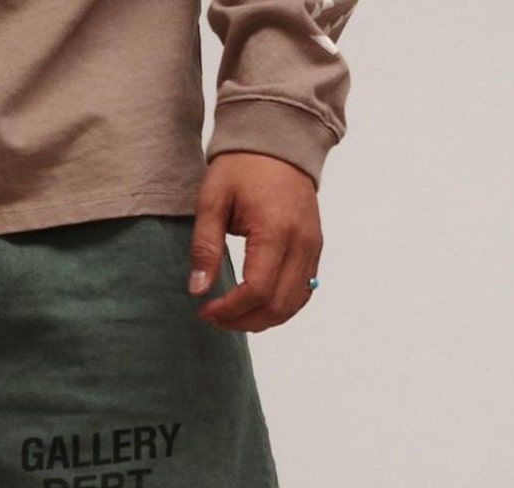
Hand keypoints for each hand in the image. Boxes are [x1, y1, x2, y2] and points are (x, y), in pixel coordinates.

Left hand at [188, 153, 322, 331]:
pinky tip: (254, 305)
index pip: (257, 291)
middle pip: (276, 306)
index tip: (205, 310)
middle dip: (242, 321)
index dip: (230, 310)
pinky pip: (302, 293)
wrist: (278, 141)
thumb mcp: (212, 201)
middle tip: (214, 316)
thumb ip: (205, 248)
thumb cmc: (242, 167)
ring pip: (292, 305)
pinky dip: (278, 307)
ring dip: (260, 319)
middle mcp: (302, 243)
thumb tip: (198, 291)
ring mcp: (313, 247)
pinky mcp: (314, 249)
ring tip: (231, 314)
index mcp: (276, 230)